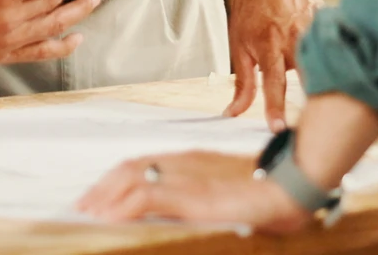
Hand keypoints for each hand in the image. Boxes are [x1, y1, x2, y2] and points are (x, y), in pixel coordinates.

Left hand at [75, 151, 308, 232]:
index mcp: (191, 160)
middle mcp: (184, 163)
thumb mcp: (226, 187)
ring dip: (106, 196)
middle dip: (102, 187)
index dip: (114, 179)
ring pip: (133, 177)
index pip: (140, 164)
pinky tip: (111, 216)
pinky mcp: (194, 195)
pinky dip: (125, 204)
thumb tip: (179, 206)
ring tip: (90, 212)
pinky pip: (149, 196)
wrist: (294, 182)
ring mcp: (188, 177)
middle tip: (83, 206)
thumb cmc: (268, 188)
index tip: (96, 195)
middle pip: (130, 168)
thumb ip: (201, 191)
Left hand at [224, 0, 322, 129]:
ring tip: (328, 96)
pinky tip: (336, 66)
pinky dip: (333, 60)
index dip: (275, 107)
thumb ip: (242, 81)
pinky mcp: (330, 25)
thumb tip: (232, 112)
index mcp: (269, 44)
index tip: (279, 129)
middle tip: (315, 122)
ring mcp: (314, 30)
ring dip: (323, 80)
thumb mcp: (239, 41)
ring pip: (324, 65)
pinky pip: (333, 49)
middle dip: (312, 99)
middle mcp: (294, 38)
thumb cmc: (255, 7)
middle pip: (308, 78)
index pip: (274, 82)